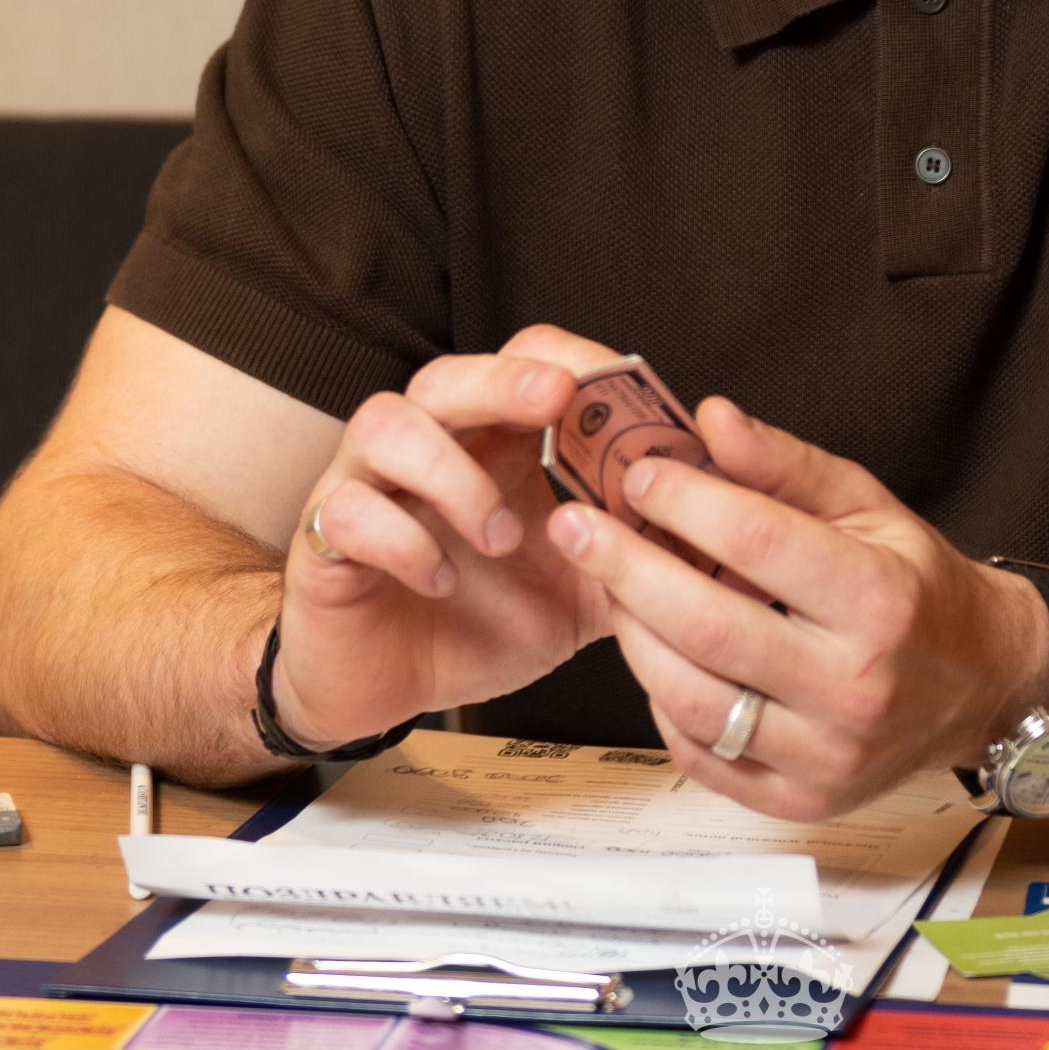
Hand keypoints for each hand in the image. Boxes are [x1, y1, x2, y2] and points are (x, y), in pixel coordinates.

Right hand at [268, 323, 619, 752]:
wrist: (382, 689)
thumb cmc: (479, 621)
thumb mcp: (579, 592)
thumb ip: (637, 554)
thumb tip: (724, 538)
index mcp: (491, 442)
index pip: (525, 360)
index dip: (572, 360)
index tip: (623, 384)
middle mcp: (424, 447)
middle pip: (449, 374)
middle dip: (504, 381)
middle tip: (555, 402)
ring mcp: (366, 485)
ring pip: (387, 424)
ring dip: (453, 473)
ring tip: (503, 538)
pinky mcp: (324, 540)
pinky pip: (349, 511)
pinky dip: (402, 540)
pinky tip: (441, 580)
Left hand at [544, 397, 1048, 817]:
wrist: (978, 685)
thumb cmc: (915, 583)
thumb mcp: (866, 504)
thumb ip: (784, 463)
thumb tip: (710, 417)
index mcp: (880, 600)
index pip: (758, 542)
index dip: (685, 502)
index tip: (636, 475)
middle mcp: (857, 686)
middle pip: (711, 626)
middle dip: (627, 569)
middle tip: (574, 527)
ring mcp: (828, 756)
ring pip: (696, 700)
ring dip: (635, 637)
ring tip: (608, 588)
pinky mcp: (803, 802)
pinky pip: (705, 758)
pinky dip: (665, 704)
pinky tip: (655, 654)